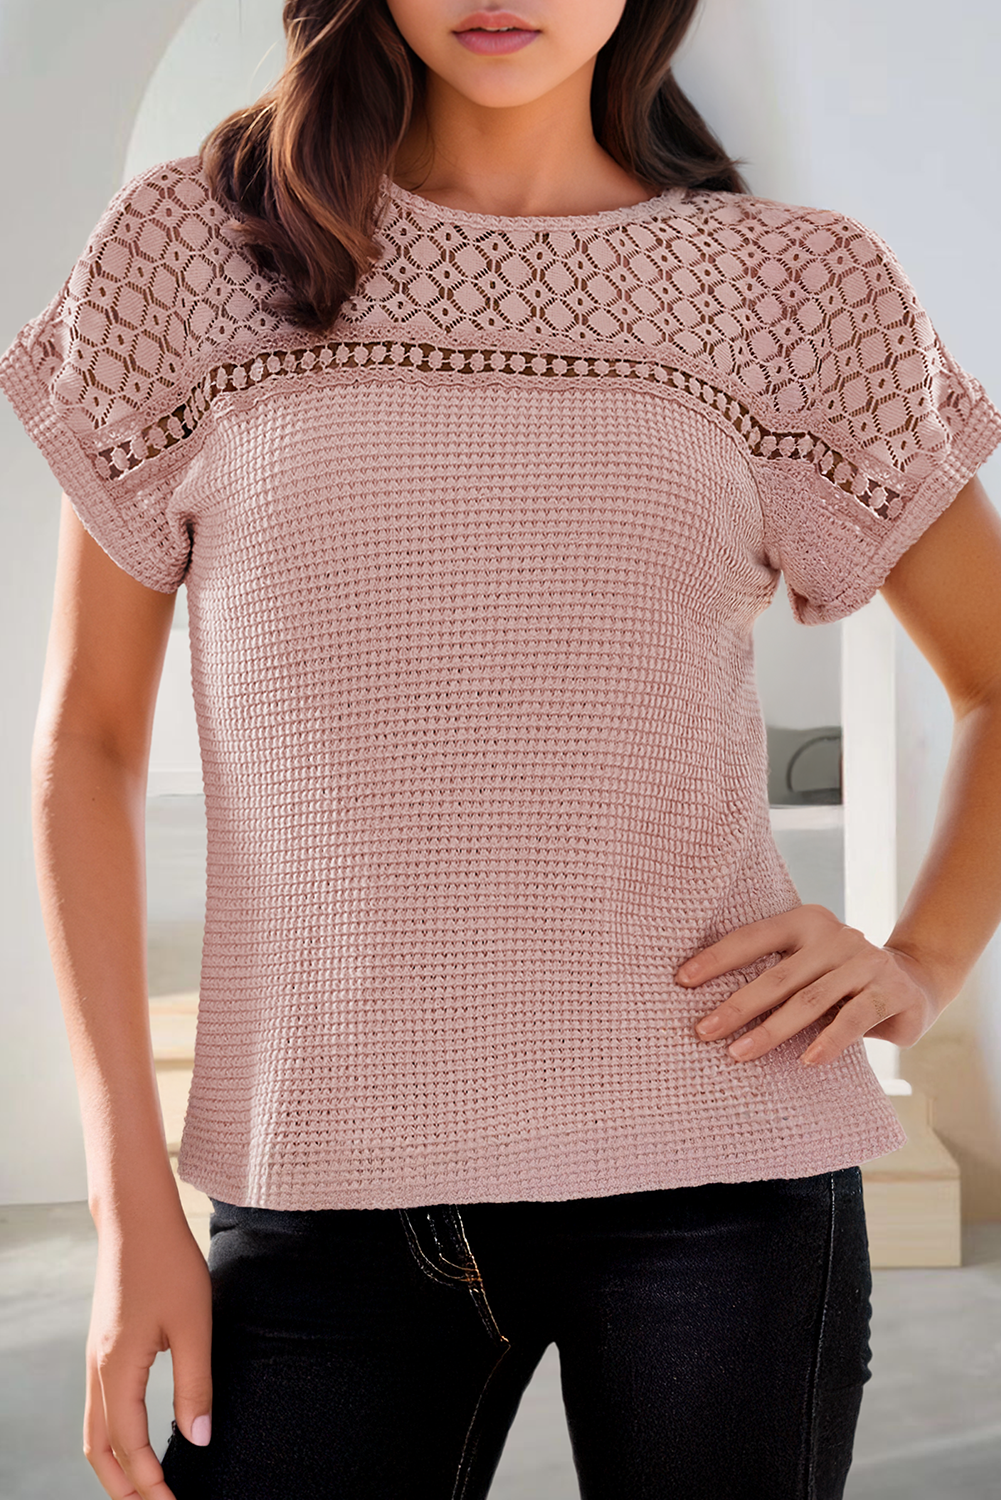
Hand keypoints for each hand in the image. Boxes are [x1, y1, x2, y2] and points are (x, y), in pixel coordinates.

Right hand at [84, 1208, 212, 1498]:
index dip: (149, 1483)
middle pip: (99, 1449)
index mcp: (117, 1369)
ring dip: (115, 1465)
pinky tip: (137, 1438)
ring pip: (94, 1430)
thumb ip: (195, 1384)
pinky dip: (113, 1436)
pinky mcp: (103, 1346)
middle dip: (123, 1487)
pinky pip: (99, 1407)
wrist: (136, 1219)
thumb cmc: (168, 1264)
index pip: (129, 1446)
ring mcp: (95, 1358)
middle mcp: (98, 1369)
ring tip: (144, 1487)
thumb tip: (198, 1440)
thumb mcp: (194, 1324)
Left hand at [675, 903, 946, 1066]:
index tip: (681, 979)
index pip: (754, 937)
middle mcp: (836, 936)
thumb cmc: (840, 981)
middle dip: (737, 1006)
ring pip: (810, 1000)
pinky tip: (807, 1061)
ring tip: (739, 1053)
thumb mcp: (808, 968)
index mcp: (806, 921)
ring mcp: (866, 961)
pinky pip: (854, 1018)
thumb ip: (775, 975)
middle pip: (778, 975)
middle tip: (703, 1030)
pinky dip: (829, 1041)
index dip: (717, 958)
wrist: (914, 983)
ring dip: (771, 1030)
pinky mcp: (891, 991)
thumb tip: (711, 1007)